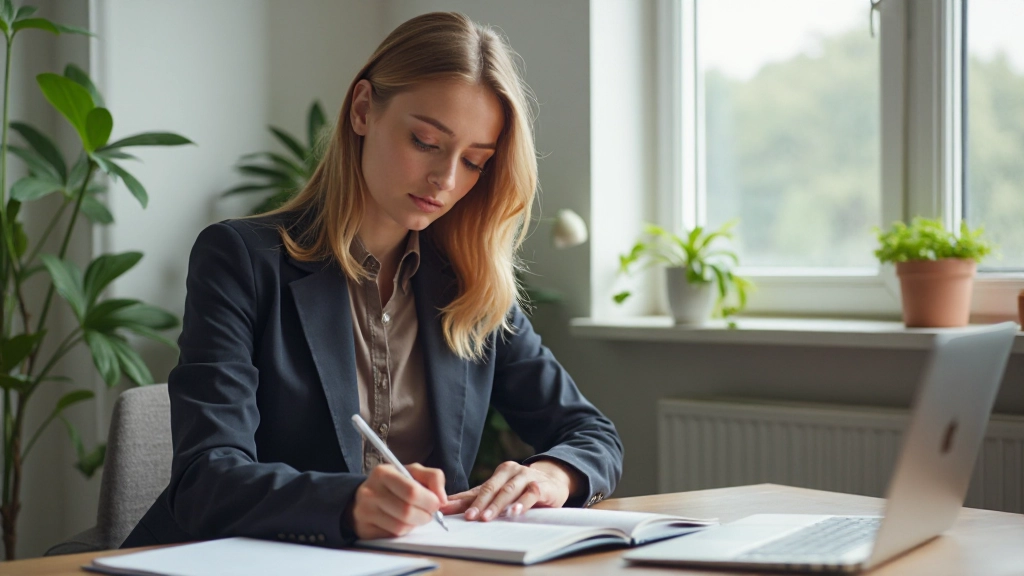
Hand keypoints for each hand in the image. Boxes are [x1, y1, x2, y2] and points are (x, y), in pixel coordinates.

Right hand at [348, 463, 446, 538]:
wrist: (366, 497)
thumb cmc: (395, 484)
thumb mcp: (413, 472)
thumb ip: (433, 478)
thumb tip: (442, 500)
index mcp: (383, 473)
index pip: (412, 491)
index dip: (430, 501)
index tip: (436, 503)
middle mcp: (370, 492)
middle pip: (407, 512)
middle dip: (425, 515)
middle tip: (428, 513)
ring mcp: (365, 512)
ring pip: (401, 527)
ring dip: (414, 525)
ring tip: (414, 516)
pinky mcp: (364, 529)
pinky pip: (392, 536)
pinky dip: (402, 532)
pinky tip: (401, 522)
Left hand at [440, 459, 578, 521]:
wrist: (554, 481)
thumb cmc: (523, 488)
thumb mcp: (501, 491)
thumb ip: (477, 497)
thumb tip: (447, 505)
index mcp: (498, 473)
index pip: (477, 489)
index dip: (461, 501)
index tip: (446, 510)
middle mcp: (511, 472)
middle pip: (491, 488)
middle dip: (478, 504)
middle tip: (468, 517)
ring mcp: (526, 477)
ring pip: (508, 491)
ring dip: (497, 505)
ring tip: (486, 517)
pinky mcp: (541, 486)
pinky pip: (531, 494)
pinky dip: (522, 504)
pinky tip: (515, 513)